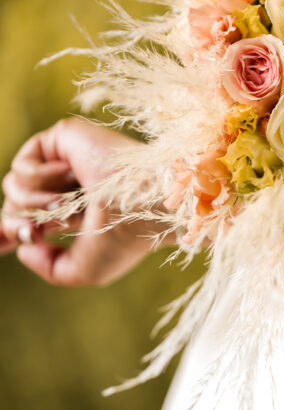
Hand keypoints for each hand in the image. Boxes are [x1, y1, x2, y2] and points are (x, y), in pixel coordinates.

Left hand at [1, 118, 164, 285]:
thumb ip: (50, 269)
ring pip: (15, 186)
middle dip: (18, 222)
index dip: (14, 232)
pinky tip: (69, 174)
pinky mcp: (65, 139)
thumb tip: (25, 247)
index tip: (25, 239)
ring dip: (34, 202)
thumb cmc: (123, 237)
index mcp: (77, 213)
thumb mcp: (86, 271)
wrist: (143, 202)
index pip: (28, 220)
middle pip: (15, 205)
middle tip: (36, 229)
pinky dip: (37, 177)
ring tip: (64, 202)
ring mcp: (68, 162)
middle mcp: (71, 187)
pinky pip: (23, 163)